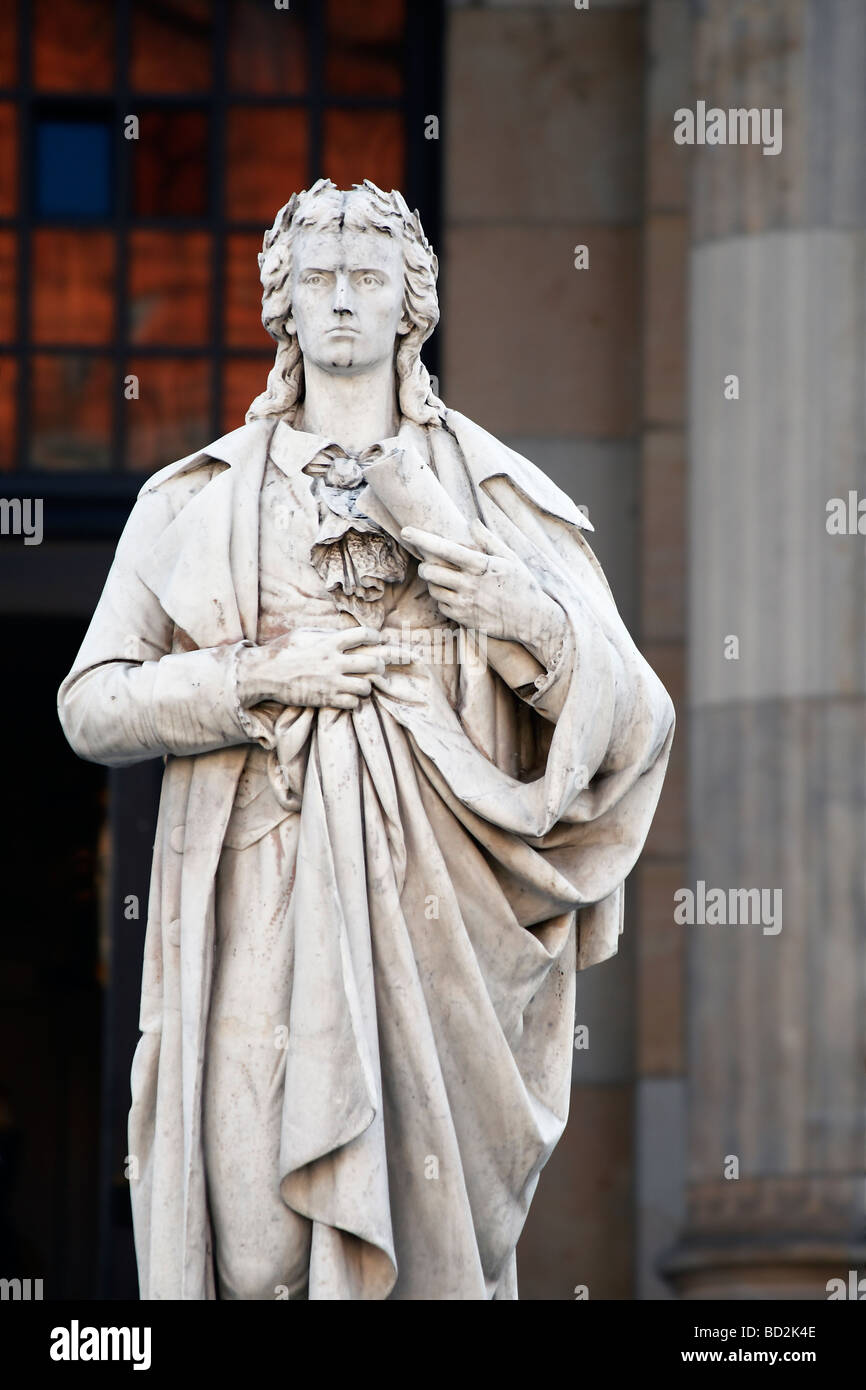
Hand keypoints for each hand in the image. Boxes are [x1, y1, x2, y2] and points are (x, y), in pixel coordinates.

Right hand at [236, 626, 410, 710]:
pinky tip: (348, 695)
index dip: (377, 637)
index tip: (379, 641)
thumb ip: (327, 634)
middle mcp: (334, 661)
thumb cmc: (283, 651)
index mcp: (329, 642)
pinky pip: (353, 702)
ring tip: (361, 683)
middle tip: (377, 666)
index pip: (364, 635)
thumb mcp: (305, 634)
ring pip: (366, 686)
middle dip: (380, 665)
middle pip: (374, 663)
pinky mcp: (326, 699)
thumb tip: (347, 634)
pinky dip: (354, 700)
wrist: (264, 674)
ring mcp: (331, 682)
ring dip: (367, 685)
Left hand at [403, 520, 565, 666]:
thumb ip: (488, 540)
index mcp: (481, 566)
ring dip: (434, 583)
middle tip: (431, 564)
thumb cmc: (523, 585)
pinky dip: (443, 599)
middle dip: (426, 566)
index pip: (446, 549)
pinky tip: (454, 595)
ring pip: (433, 590)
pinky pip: (442, 606)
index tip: (406, 531)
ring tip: (446, 580)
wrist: (532, 620)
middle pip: (431, 572)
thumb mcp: (510, 558)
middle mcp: (470, 585)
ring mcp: (466, 604)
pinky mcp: (465, 620)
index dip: (423, 539)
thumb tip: (472, 522)